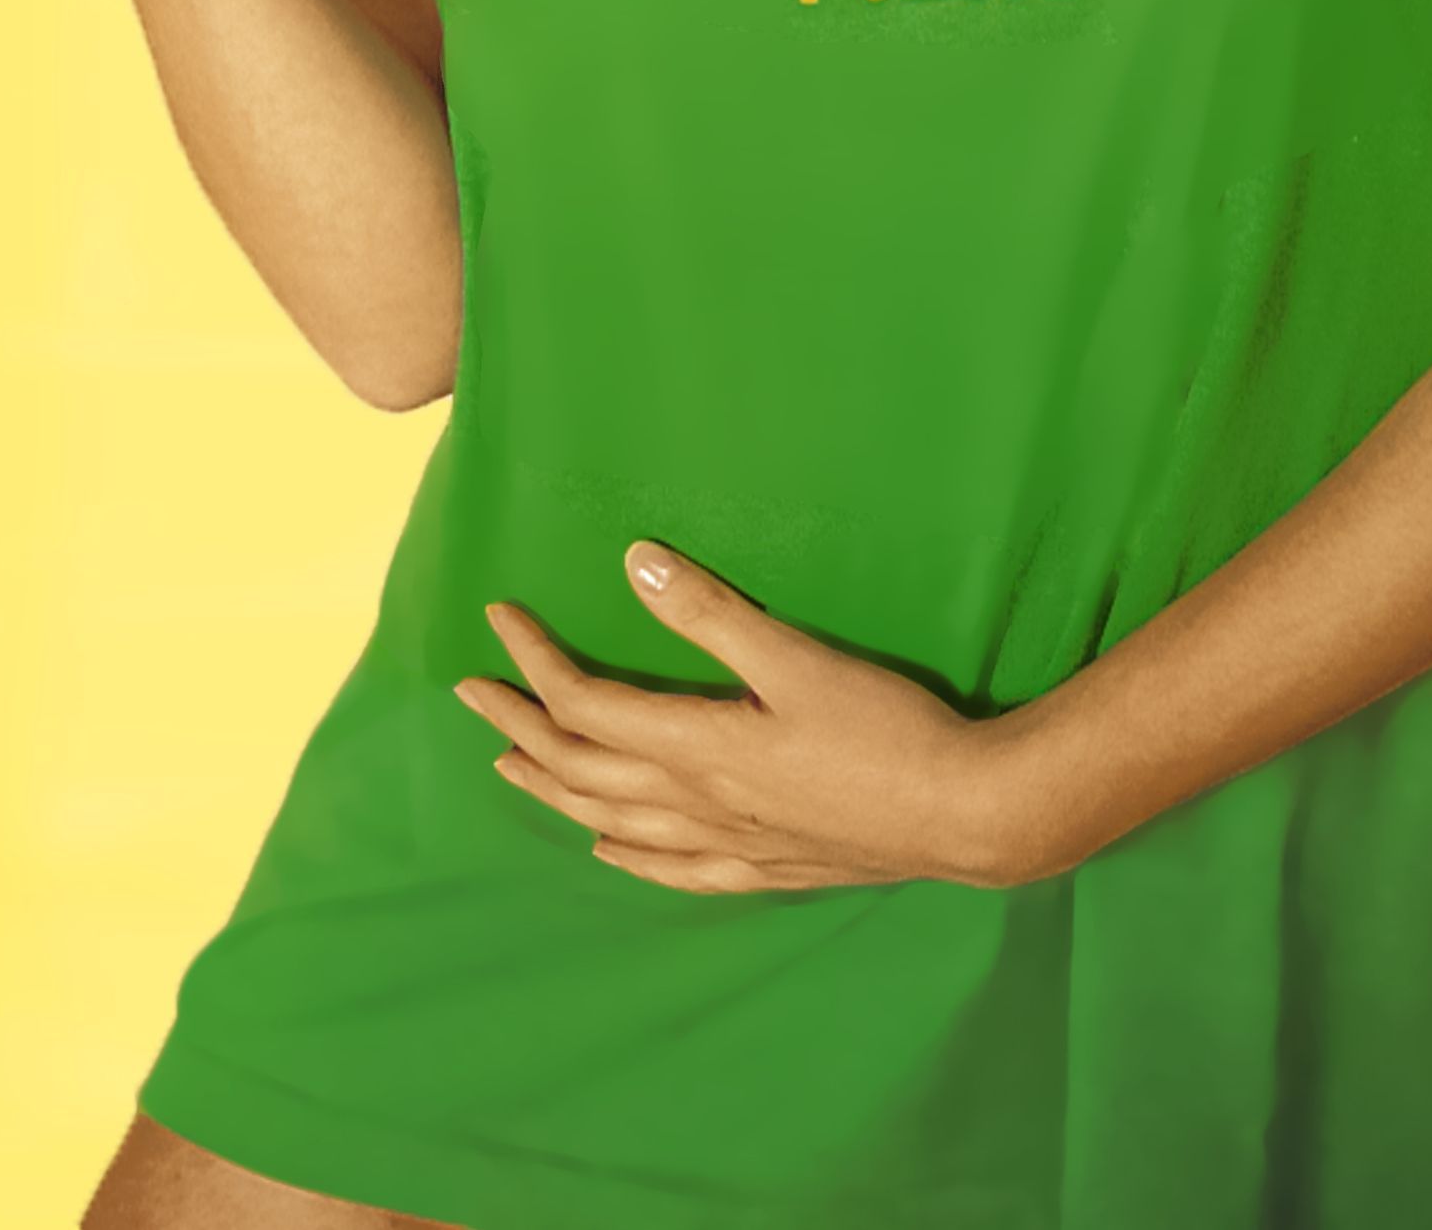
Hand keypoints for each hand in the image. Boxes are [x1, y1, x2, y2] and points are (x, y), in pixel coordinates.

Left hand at [451, 541, 1054, 893]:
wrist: (961, 814)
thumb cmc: (883, 727)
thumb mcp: (795, 657)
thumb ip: (711, 612)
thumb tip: (634, 562)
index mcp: (694, 745)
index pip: (585, 702)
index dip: (534, 659)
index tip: (498, 617)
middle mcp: (694, 802)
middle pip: (579, 766)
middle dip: (518, 725)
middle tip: (470, 691)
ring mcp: (725, 844)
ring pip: (610, 821)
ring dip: (552, 789)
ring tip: (507, 768)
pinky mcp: (762, 869)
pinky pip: (669, 869)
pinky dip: (625, 855)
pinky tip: (608, 850)